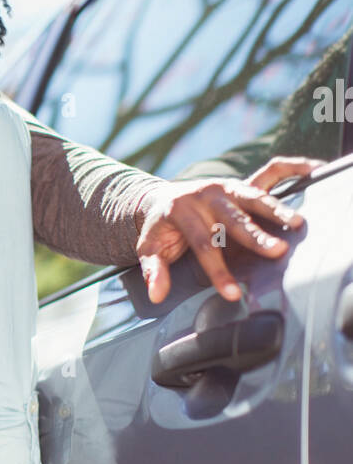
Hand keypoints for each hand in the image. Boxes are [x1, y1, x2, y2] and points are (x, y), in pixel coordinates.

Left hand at [136, 156, 324, 303]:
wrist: (161, 199)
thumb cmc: (160, 228)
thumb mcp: (149, 248)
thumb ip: (154, 270)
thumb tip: (156, 295)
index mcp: (181, 211)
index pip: (202, 245)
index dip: (217, 270)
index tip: (232, 294)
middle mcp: (206, 195)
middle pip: (232, 219)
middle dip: (255, 236)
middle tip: (277, 251)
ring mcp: (226, 187)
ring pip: (253, 197)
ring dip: (276, 209)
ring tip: (297, 222)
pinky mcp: (242, 184)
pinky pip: (270, 172)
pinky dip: (293, 168)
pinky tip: (314, 170)